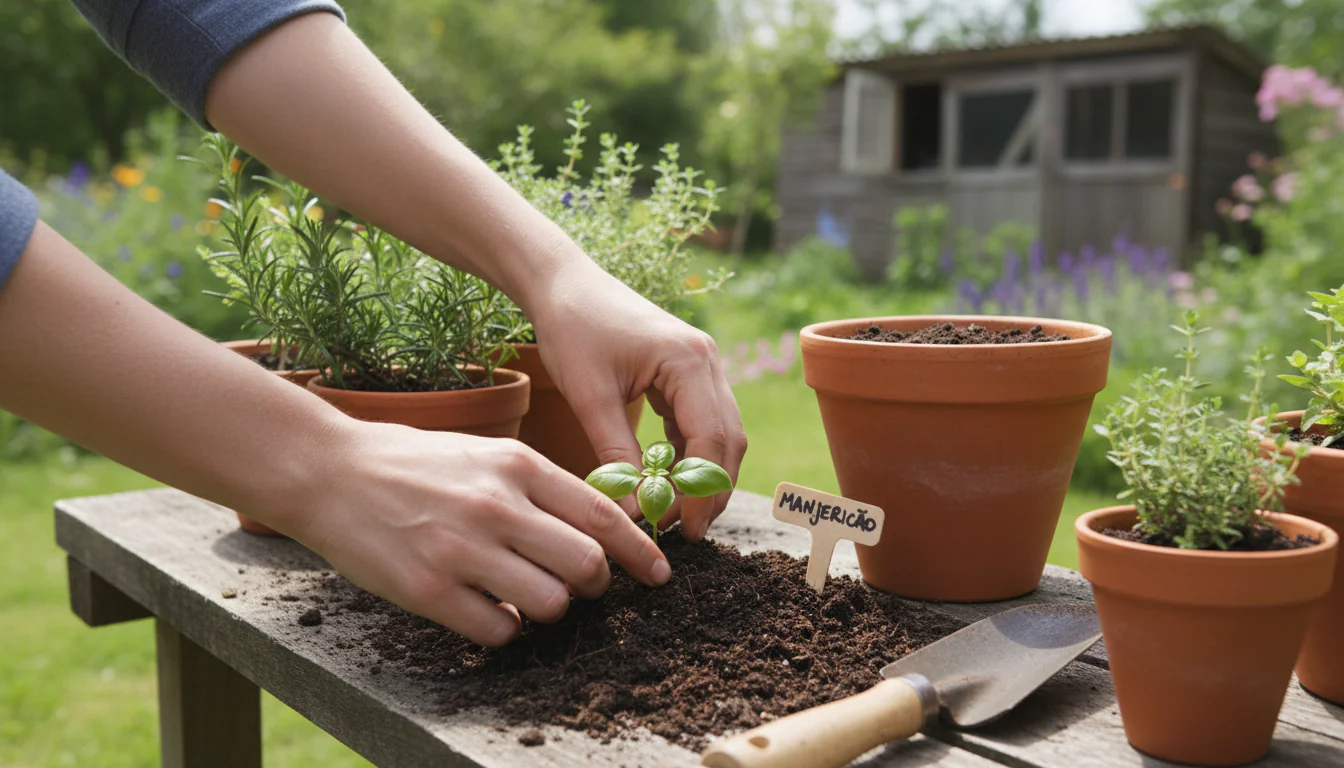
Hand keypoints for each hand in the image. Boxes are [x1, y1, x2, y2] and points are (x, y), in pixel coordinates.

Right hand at [283, 419, 671, 646]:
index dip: (641, 552)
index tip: (658, 574)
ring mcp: (462, 549)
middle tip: (581, 587)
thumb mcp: (486, 452)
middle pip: (588, 565)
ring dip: (550, 610)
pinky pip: (498, 631)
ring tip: (526, 597)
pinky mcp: (428, 590)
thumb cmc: (413, 462)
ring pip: (551, 604)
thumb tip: (597, 527)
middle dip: (596, 586)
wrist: (328, 471)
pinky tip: (488, 611)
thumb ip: (539, 486)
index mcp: (518, 465)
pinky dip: (503, 630)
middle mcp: (496, 505)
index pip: (604, 515)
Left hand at [529, 261, 747, 541]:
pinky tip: (668, 482)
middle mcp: (707, 361)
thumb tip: (636, 510)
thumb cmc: (572, 330)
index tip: (684, 531)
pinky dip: (690, 455)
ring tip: (677, 516)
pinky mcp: (686, 372)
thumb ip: (617, 454)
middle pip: (728, 440)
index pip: (711, 441)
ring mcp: (701, 366)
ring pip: (720, 434)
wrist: (562, 284)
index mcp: (689, 362)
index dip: (701, 492)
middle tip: (686, 534)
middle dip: (710, 490)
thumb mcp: (590, 398)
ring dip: (703, 476)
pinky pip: (701, 422)